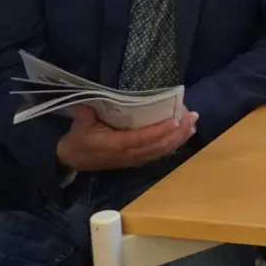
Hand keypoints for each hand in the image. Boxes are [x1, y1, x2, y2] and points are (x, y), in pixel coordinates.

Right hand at [56, 107, 196, 171]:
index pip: (143, 138)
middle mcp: (130, 154)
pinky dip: (172, 145)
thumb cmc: (77, 141)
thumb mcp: (79, 127)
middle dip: (177, 132)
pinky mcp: (136, 160)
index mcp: (117, 145)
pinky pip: (157, 154)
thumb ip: (86, 116)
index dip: (160, 131)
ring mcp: (134, 159)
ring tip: (192, 126)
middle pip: (158, 145)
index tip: (176, 120)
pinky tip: (182, 137)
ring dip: (178, 139)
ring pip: (161, 151)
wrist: (72, 161)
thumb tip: (89, 105)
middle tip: (193, 118)